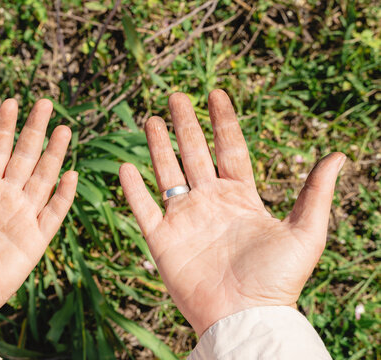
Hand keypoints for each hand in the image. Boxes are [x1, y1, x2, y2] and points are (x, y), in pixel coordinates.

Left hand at [0, 99, 76, 313]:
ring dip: (54, 155)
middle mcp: (5, 200)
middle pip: (25, 158)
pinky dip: (63, 196)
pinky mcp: (34, 241)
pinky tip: (71, 174)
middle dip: (35, 130)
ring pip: (43, 179)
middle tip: (47, 103)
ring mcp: (22, 218)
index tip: (12, 101)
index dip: (5, 127)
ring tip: (64, 129)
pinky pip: (53, 214)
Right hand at [119, 90, 344, 334]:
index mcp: (241, 197)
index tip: (216, 94)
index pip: (230, 149)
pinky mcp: (163, 240)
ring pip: (167, 173)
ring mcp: (185, 220)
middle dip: (186, 125)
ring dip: (158, 147)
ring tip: (151, 119)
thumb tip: (340, 155)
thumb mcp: (306, 232)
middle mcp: (210, 203)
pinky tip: (125, 166)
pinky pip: (144, 208)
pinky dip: (133, 189)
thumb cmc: (277, 279)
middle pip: (194, 154)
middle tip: (176, 97)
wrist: (244, 316)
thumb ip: (316, 193)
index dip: (223, 122)